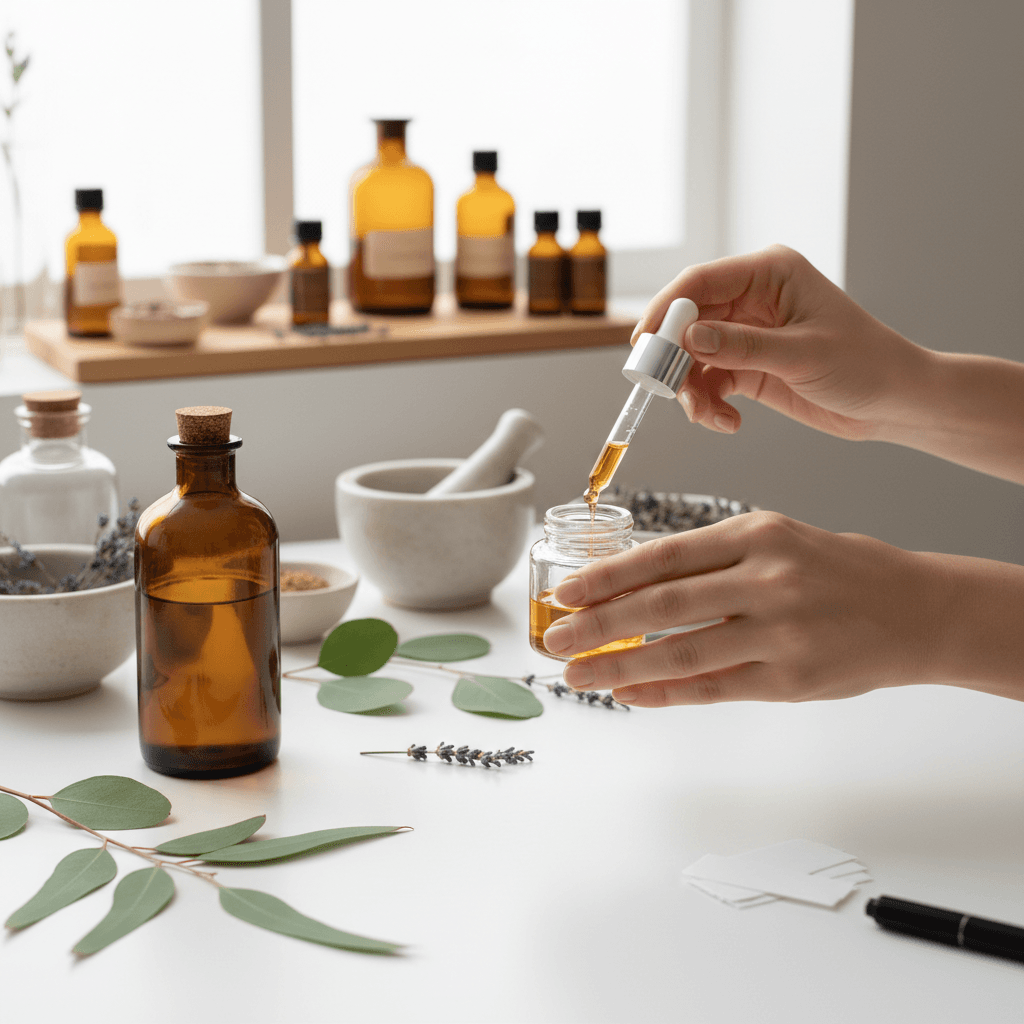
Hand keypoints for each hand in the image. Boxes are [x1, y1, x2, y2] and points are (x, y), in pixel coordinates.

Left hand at [541, 511, 953, 706]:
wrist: (915, 609)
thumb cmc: (836, 570)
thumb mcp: (775, 540)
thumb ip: (710, 561)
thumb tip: (630, 586)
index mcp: (756, 534)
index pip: (663, 555)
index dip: (606, 577)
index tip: (565, 594)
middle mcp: (766, 579)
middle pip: (661, 606)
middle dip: (597, 626)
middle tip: (555, 640)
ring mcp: (781, 632)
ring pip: (680, 653)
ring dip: (620, 667)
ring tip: (580, 675)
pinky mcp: (792, 680)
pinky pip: (713, 689)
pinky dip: (664, 694)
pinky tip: (630, 694)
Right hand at [634, 245, 928, 442]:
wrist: (894, 403)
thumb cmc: (865, 364)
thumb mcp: (802, 355)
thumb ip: (741, 346)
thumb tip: (687, 337)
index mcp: (769, 274)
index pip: (700, 283)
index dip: (666, 311)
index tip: (644, 345)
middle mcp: (753, 299)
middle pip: (687, 321)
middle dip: (673, 358)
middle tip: (666, 389)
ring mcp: (748, 333)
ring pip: (692, 356)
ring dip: (690, 389)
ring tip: (707, 415)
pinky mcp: (748, 365)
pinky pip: (709, 382)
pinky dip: (708, 405)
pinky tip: (728, 422)